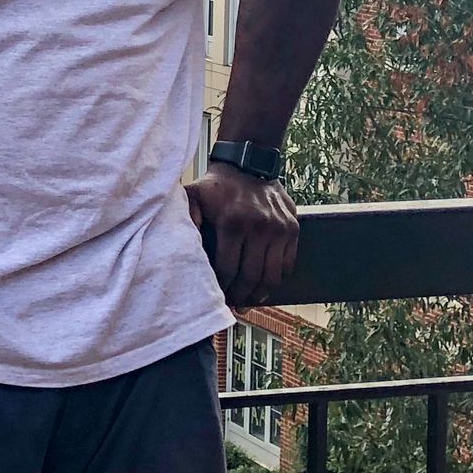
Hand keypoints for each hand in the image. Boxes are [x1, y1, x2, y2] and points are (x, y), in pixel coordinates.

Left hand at [186, 164, 298, 307]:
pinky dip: (277, 279)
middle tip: (235, 307)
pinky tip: (264, 285)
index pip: (228, 269)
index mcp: (232, 223)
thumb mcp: (192, 197)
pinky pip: (288, 263)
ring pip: (272, 275)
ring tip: (249, 301)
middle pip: (251, 277)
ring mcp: (279, 228)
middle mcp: (259, 227)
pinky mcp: (293, 228)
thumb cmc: (215, 187)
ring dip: (260, 294)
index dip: (222, 289)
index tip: (217, 298)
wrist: (248, 165)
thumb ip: (185, 220)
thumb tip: (179, 248)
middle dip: (241, 297)